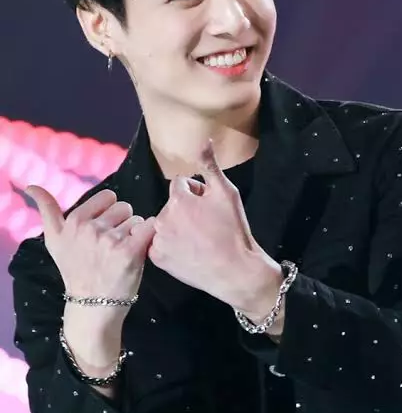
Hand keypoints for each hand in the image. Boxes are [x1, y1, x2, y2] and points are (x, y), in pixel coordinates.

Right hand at [26, 186, 156, 311]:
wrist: (91, 304)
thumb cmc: (75, 269)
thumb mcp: (54, 239)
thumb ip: (46, 209)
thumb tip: (30, 186)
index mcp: (74, 220)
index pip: (108, 197)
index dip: (109, 213)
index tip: (102, 231)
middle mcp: (90, 228)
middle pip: (124, 207)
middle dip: (122, 222)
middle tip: (112, 245)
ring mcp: (110, 240)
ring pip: (137, 219)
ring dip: (135, 233)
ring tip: (122, 252)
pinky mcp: (130, 252)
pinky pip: (150, 227)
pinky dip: (150, 235)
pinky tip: (141, 248)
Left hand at [133, 139, 282, 312]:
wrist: (235, 271)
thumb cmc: (233, 230)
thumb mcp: (227, 192)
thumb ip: (210, 165)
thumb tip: (204, 141)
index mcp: (178, 199)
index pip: (181, 185)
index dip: (198, 193)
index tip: (210, 207)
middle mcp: (163, 218)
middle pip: (172, 204)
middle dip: (186, 209)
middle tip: (207, 225)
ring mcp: (158, 239)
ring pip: (165, 222)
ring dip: (178, 226)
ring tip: (199, 239)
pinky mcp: (157, 258)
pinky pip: (159, 242)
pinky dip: (170, 244)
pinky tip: (188, 251)